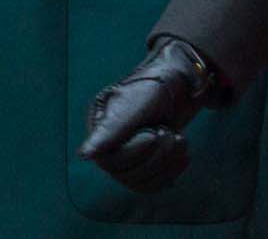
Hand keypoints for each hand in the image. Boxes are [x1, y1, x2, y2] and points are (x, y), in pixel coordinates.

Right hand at [79, 36, 217, 192]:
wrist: (181, 83)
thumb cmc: (155, 86)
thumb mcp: (134, 104)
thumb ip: (111, 129)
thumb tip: (85, 155)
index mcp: (99, 129)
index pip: (109, 160)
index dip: (136, 151)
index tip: (155, 133)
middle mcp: (108, 147)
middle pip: (125, 174)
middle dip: (156, 154)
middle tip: (170, 131)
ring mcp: (126, 158)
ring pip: (140, 182)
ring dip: (166, 162)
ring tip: (179, 139)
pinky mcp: (144, 166)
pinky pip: (152, 185)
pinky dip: (171, 173)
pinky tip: (182, 156)